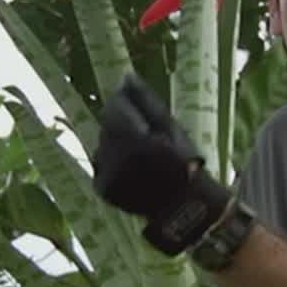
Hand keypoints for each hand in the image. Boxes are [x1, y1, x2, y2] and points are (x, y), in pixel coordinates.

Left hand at [92, 73, 230, 254]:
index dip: (125, 101)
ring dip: (116, 142)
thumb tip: (126, 77)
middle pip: (107, 125)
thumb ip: (146, 102)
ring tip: (141, 153)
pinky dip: (113, 162)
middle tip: (144, 132)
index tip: (138, 103)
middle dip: (121, 123)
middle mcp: (113, 158)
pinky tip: (133, 168)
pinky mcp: (102, 189)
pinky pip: (102, 164)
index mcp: (132, 140)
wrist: (184, 208)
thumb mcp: (171, 127)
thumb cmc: (185, 163)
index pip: (116, 106)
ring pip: (103, 144)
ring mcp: (105, 175)